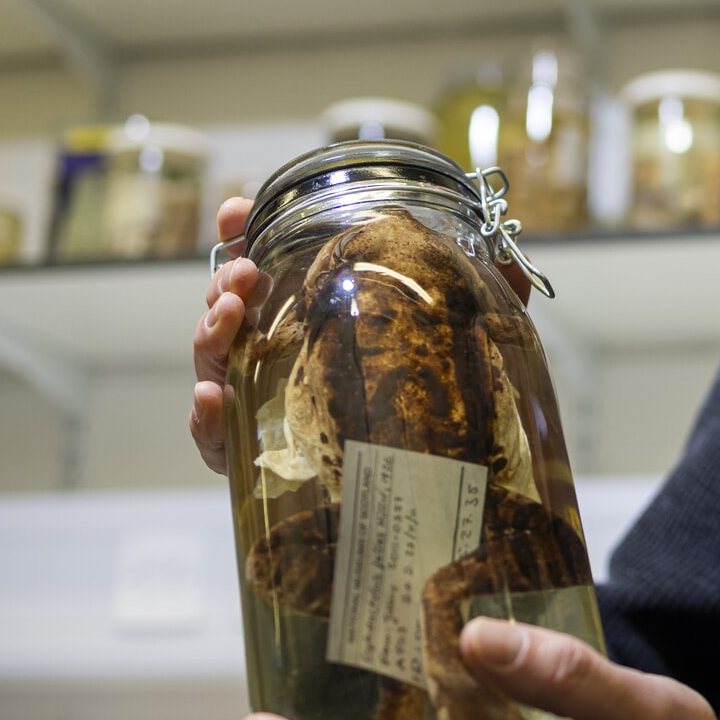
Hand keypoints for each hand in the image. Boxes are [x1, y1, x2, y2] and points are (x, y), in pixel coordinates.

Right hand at [190, 196, 535, 474]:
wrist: (415, 507)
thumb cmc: (426, 413)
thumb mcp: (460, 348)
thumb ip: (484, 302)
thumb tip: (515, 261)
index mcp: (312, 318)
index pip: (266, 265)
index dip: (243, 234)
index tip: (236, 212)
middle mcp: (277, 355)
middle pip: (229, 306)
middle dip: (226, 279)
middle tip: (246, 273)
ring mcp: (257, 405)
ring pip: (214, 359)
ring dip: (210, 330)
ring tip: (231, 314)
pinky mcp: (250, 459)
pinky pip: (214, 438)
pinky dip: (204, 415)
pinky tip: (214, 398)